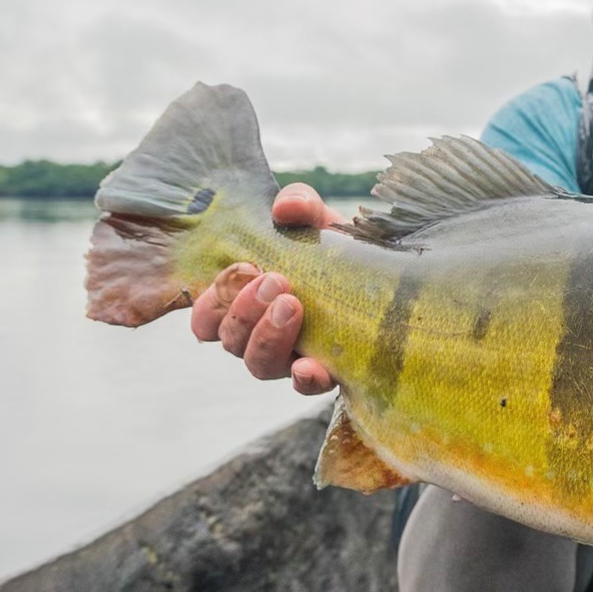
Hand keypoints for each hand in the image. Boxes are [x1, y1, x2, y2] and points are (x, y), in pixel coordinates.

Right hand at [190, 183, 343, 394]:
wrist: (386, 274)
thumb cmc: (335, 248)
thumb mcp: (318, 221)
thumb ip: (299, 204)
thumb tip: (285, 208)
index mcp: (246, 302)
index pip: (206, 318)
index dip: (211, 303)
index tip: (245, 269)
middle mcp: (261, 335)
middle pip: (229, 340)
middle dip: (244, 312)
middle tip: (276, 281)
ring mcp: (292, 357)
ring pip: (258, 365)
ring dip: (267, 336)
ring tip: (293, 305)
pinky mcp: (327, 373)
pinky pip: (305, 386)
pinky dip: (304, 378)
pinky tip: (310, 366)